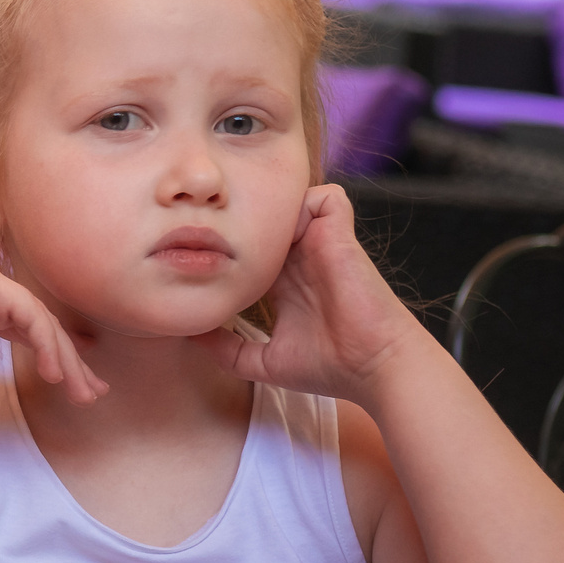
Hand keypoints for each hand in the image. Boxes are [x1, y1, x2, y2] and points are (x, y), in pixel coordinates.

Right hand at [0, 246, 107, 402]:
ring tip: (82, 389)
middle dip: (69, 360)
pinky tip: (55, 370)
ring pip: (42, 322)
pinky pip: (30, 317)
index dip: (48, 355)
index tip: (69, 386)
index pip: (24, 328)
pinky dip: (46, 343)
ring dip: (65, 357)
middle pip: (42, 326)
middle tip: (92, 392)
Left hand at [192, 184, 426, 409]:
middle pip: (264, 224)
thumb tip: (189, 335)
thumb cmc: (330, 367)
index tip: (199, 257)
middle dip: (238, 223)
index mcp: (284, 284)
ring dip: (268, 210)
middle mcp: (301, 260)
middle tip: (210, 233)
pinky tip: (277, 229)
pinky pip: (324, 195)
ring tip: (241, 228)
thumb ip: (226, 348)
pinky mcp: (339, 234)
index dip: (225, 252)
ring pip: (289, 205)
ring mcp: (321, 244)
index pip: (250, 254)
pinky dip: (304, 202)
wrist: (373, 365)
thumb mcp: (263, 361)